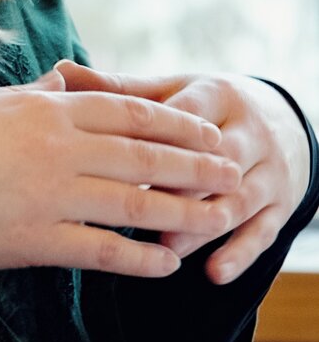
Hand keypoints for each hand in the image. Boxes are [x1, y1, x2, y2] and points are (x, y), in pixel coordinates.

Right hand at [0, 70, 240, 275]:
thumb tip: (64, 84)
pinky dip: (140, 258)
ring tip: (218, 218)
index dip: (177, 122)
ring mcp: (46, 194)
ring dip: (184, 212)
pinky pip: (101, 249)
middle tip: (231, 172)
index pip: (129, 111)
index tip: (207, 131)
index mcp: (43, 109)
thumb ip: (32, 97)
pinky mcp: (31, 239)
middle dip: (196, 165)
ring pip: (135, 202)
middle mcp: (54, 147)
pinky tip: (165, 264)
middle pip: (145, 155)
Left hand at [56, 62, 308, 281]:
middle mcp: (250, 131)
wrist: (277, 119)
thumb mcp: (168, 90)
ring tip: (167, 247)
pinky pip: (264, 232)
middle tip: (140, 208)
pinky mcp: (281, 204)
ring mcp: (270, 170)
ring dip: (204, 225)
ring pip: (239, 200)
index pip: (186, 117)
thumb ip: (117, 88)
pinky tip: (213, 272)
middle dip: (183, 185)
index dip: (155, 139)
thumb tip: (60, 69)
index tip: (114, 158)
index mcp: (217, 95)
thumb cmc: (200, 106)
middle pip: (218, 160)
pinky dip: (240, 254)